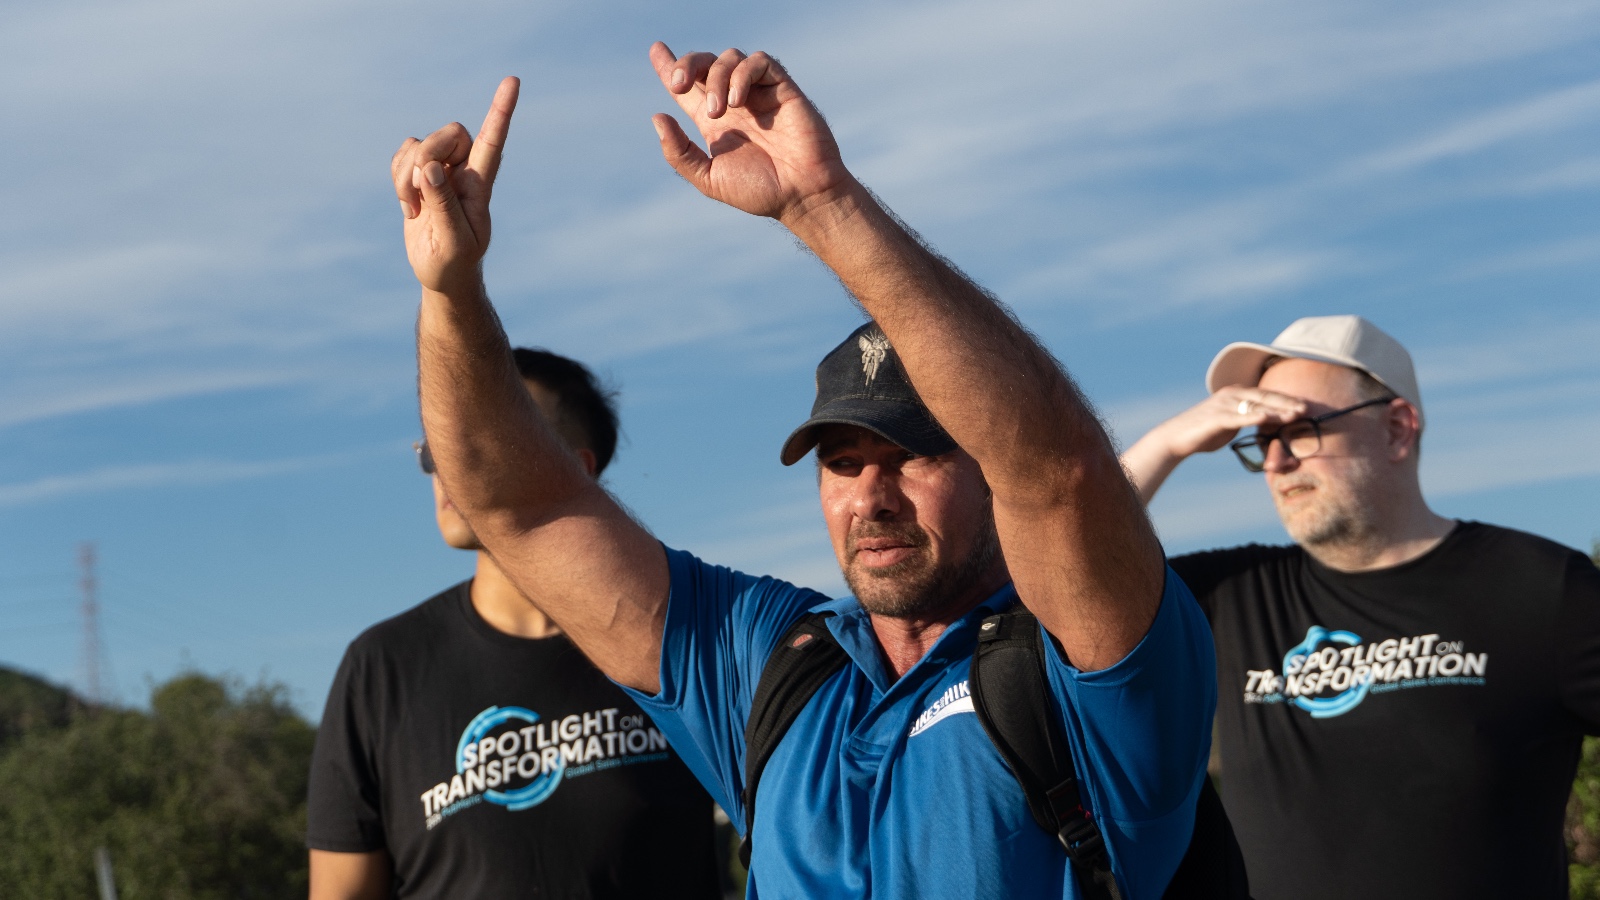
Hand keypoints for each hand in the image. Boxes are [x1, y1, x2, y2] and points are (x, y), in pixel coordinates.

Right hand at [391, 77, 519, 294]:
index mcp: (481, 185)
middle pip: (449, 133)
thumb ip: (443, 203)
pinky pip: (402, 154)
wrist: (442, 274)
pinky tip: (408, 203)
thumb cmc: (455, 262)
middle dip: (427, 155)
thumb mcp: (453, 239)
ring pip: (419, 144)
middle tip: (418, 190)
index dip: (502, 111)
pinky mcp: (419, 174)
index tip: (513, 81)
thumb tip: (431, 166)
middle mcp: (464, 171)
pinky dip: (396, 176)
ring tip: (414, 207)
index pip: (493, 142)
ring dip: (406, 175)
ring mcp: (441, 170)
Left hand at [648, 43, 852, 224]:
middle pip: (703, 64)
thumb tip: (657, 116)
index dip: (669, 66)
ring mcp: (758, 94)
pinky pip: (758, 62)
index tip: (656, 48)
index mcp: (715, 124)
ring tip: (718, 111)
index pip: (688, 87)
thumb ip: (679, 152)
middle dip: (685, 64)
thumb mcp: (709, 179)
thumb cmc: (759, 192)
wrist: (801, 194)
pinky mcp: (782, 88)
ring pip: (729, 58)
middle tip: (677, 85)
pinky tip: (737, 101)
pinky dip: (742, 74)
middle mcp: (735, 104)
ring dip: (715, 78)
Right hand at [1154, 386, 1306, 457]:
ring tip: (1294, 415)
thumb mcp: (1230, 423)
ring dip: (1276, 411)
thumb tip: (1264, 423)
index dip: (1286, 399)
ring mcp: (1223, 404)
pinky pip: (1238, 417)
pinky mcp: (1216, 417)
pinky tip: (1267, 419)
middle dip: (1287, 402)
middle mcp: (1231, 394)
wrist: (1176, 437)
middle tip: (1307, 408)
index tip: (1305, 405)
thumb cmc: (1203, 433)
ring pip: (1255, 406)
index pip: (1266, 395)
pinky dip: (1253, 417)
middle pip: (1265, 397)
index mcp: (1235, 393)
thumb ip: (1246, 419)